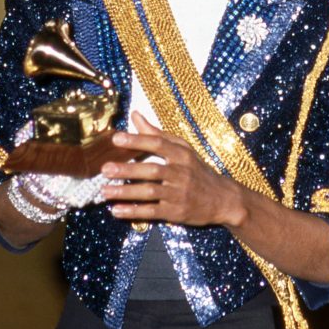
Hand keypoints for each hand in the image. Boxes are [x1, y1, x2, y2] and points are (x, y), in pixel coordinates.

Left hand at [100, 112, 244, 225]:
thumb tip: (135, 115)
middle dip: (127, 170)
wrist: (223, 199)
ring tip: (104, 191)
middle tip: (105, 169)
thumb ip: (157, 134)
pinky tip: (116, 210)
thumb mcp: (183, 150)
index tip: (116, 138)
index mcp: (182, 155)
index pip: (159, 144)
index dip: (138, 141)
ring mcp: (179, 194)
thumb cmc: (199, 171)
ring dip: (126, 192)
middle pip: (152, 170)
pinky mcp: (176, 212)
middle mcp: (182, 173)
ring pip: (150, 192)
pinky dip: (133, 211)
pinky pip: (152, 211)